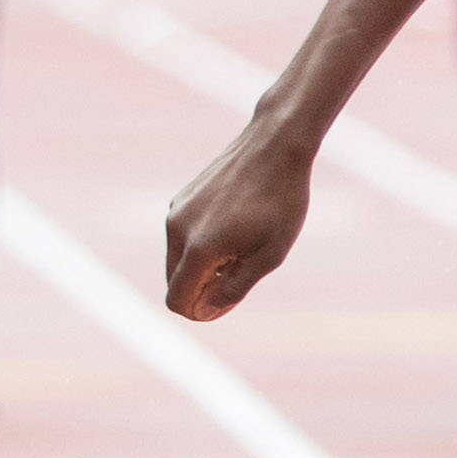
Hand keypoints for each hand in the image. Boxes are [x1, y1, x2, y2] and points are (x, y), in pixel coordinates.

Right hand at [164, 121, 313, 320]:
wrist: (275, 145)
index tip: (228, 301)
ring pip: (177, 259)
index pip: (178, 301)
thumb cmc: (281, 201)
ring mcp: (177, 210)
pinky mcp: (182, 197)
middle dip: (201, 289)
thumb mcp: (271, 253)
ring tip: (241, 247)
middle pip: (174, 283)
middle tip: (241, 272)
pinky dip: (200, 243)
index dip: (200, 312)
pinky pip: (183, 235)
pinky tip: (235, 226)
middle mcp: (178, 230)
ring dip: (202, 266)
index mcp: (198, 248)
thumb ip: (236, 287)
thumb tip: (206, 310)